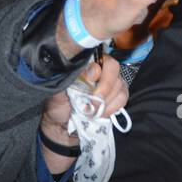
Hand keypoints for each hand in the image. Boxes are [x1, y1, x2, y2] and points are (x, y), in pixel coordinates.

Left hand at [40, 56, 126, 171]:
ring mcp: (111, 81)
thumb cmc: (59, 105)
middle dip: (105, 86)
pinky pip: (123, 97)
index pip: (97, 58)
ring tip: (93, 111)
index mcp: (84, 64)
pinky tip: (102, 113)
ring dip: (107, 100)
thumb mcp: (58, 92)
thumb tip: (88, 71)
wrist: (63, 124)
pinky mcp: (118, 95)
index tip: (90, 81)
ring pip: (119, 84)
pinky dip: (113, 107)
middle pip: (113, 67)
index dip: (96, 70)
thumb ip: (70, 79)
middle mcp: (99, 69)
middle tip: (94, 102)